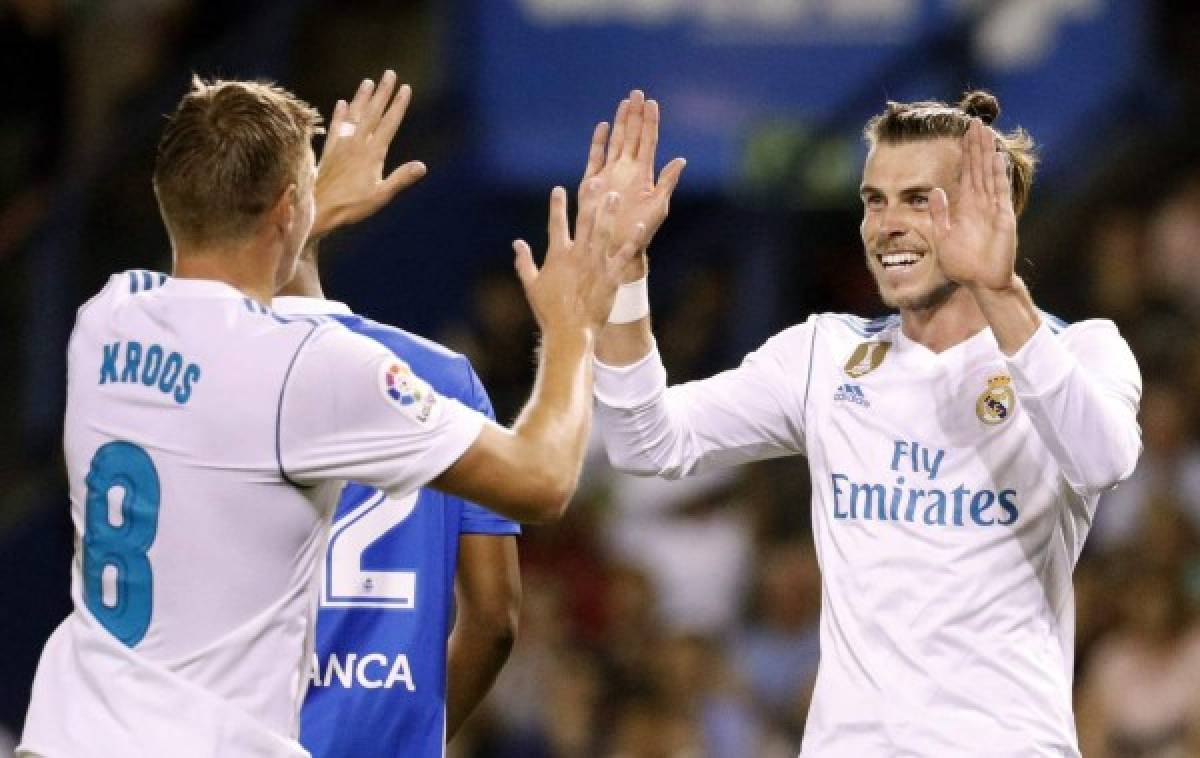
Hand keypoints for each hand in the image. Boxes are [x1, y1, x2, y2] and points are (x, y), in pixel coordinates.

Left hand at [311, 70, 426, 238]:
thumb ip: (401, 179)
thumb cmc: (352, 206)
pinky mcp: (329, 151)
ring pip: (354, 115)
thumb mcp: (381, 195)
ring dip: (362, 98)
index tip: (406, 88)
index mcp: (373, 154)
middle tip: (390, 73)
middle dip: (383, 92)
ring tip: (368, 81)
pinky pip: (336, 127)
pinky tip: (341, 103)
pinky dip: (339, 114)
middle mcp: (357, 144)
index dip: (398, 105)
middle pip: (373, 113)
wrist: (318, 209)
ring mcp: (341, 145)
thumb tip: (422, 166)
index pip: (389, 124)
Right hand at [513, 187, 643, 334]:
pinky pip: (624, 255)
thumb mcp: (531, 286)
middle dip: (588, 200)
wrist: (570, 332)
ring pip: (604, 232)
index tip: (558, 189)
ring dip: (609, 213)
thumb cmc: (549, 311)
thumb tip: (517, 243)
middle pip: (584, 222)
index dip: (557, 205)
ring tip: (614, 195)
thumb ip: (524, 262)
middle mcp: (577, 255)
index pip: (556, 224)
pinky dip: (633, 240)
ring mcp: (595, 264)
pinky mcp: (611, 276)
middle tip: (594, 181)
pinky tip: (640, 225)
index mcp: (557, 256)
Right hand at [578, 90, 685, 281]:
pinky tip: (602, 127)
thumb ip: (667, 182)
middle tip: (636, 92)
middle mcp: (628, 170)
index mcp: (645, 174)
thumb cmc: (642, 231)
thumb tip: (681, 160)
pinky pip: (596, 157)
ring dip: (619, 122)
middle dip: (634, 114)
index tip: (652, 102)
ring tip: (623, 103)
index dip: (650, 122)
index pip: (648, 141)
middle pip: (631, 136)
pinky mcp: (594, 182)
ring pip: (615, 142)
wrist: (619, 246)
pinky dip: (598, 142)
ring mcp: (611, 174)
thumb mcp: (659, 206)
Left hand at [929, 118, 1017, 291]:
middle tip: (973, 121)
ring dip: (986, 153)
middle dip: (976, 145)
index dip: (964, 154)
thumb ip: (938, 214)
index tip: (961, 133)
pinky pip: (999, 192)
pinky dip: (998, 175)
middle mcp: (981, 203)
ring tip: (984, 131)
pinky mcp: (1003, 217)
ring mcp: (993, 208)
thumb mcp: (942, 236)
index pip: (965, 173)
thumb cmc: (963, 263)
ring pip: (988, 174)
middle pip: (978, 167)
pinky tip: (996, 157)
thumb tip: (933, 191)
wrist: (981, 281)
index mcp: (966, 207)